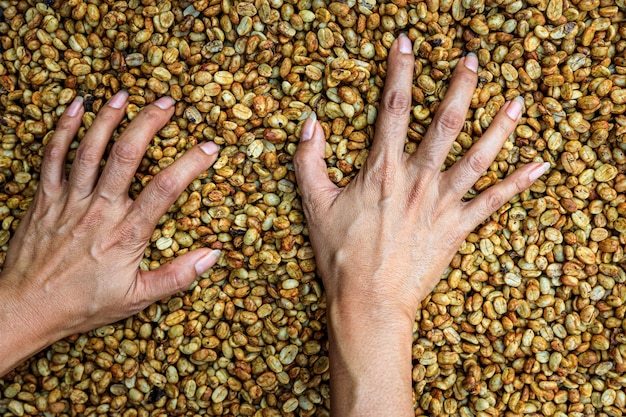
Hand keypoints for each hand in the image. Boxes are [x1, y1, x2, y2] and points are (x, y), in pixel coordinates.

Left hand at [0, 92, 219, 375]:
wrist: (26, 308)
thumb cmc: (83, 304)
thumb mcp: (138, 298)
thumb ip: (178, 276)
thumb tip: (214, 255)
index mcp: (126, 234)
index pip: (165, 190)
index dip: (190, 165)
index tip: (209, 148)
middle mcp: (99, 211)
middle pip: (127, 156)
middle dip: (149, 124)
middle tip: (167, 102)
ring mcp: (69, 201)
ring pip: (90, 149)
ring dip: (109, 118)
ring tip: (126, 95)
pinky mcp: (45, 198)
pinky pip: (53, 157)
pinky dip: (63, 129)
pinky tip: (77, 107)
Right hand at [293, 35, 547, 415]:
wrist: (368, 301)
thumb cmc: (340, 255)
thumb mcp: (314, 204)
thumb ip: (308, 160)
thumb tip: (310, 123)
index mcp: (383, 169)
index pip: (393, 107)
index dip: (399, 70)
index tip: (405, 43)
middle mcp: (418, 179)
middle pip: (446, 123)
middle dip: (460, 86)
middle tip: (472, 59)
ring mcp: (442, 202)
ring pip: (478, 156)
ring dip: (499, 127)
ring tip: (517, 102)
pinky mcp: (458, 227)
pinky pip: (494, 201)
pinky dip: (518, 183)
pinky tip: (540, 165)